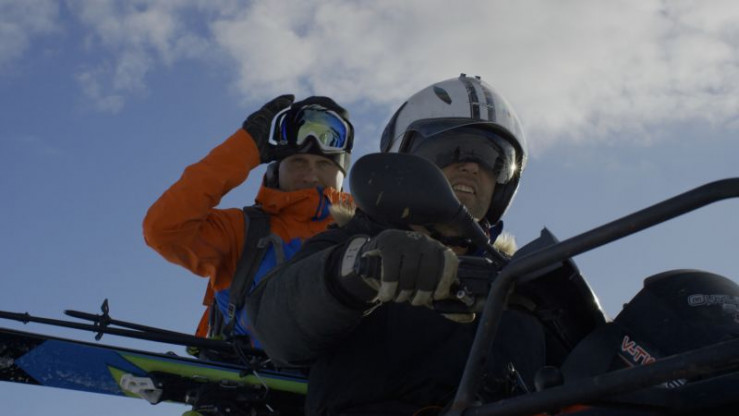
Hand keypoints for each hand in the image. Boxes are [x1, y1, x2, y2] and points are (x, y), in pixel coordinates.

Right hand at [242, 94, 293, 162]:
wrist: (244, 152)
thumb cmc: (256, 154)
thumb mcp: (274, 152)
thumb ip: (285, 151)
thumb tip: (298, 151)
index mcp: (262, 128)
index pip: (273, 117)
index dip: (281, 113)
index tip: (290, 109)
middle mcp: (259, 120)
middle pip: (273, 109)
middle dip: (282, 104)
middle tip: (292, 101)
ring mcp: (259, 117)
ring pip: (272, 106)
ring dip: (282, 100)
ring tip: (292, 97)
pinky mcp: (260, 115)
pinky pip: (271, 106)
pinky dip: (280, 102)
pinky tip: (288, 100)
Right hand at [339, 230, 458, 306]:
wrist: (373, 263)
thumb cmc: (405, 278)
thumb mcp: (426, 290)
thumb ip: (445, 304)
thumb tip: (470, 318)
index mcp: (438, 250)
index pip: (450, 262)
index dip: (445, 281)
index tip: (437, 296)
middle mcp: (425, 242)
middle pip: (428, 270)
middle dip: (421, 293)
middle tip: (414, 301)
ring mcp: (406, 240)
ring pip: (409, 272)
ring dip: (403, 293)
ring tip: (398, 297)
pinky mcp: (388, 243)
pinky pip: (391, 271)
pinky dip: (389, 289)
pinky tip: (386, 295)